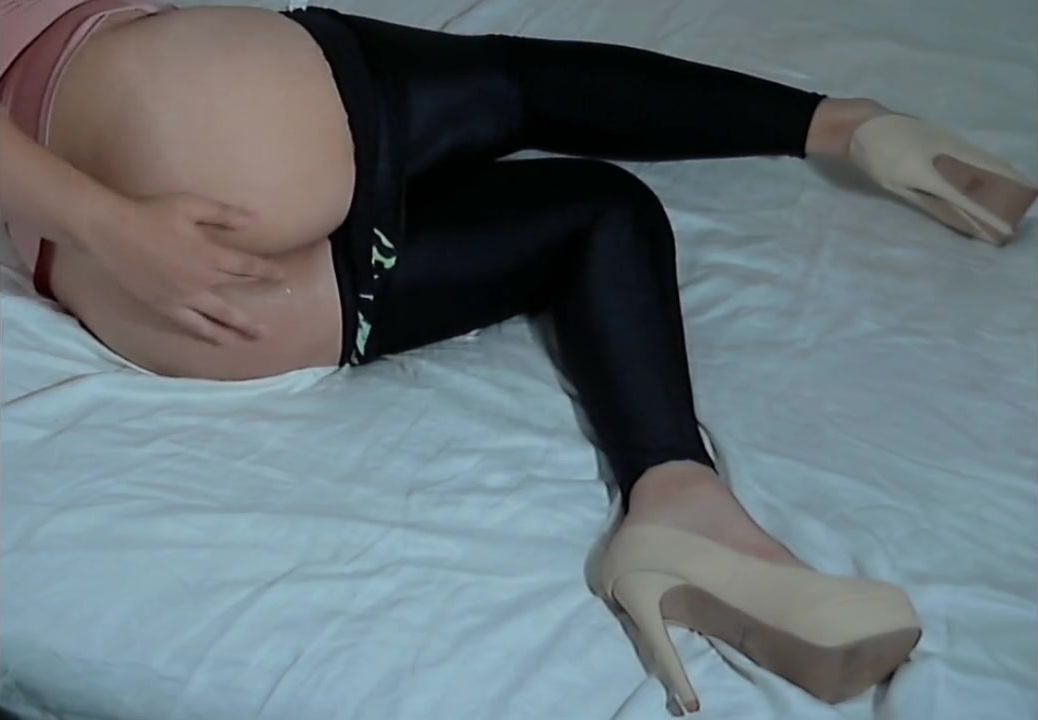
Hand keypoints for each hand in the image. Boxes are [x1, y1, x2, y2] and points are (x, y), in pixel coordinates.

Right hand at [82, 193, 285, 343]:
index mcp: (210, 256)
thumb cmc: (151, 213)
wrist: (110, 229)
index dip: (266, 271)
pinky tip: (217, 341)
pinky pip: (190, 325)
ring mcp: (181, 297)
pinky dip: (206, 335)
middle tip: (269, 330)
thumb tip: (256, 218)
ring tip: (252, 341)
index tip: (281, 276)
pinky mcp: (163, 306)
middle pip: (235, 299)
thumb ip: (224, 214)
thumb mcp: (191, 205)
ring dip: (237, 331)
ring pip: (216, 320)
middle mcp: (200, 281)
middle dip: (253, 314)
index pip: (247, 267)